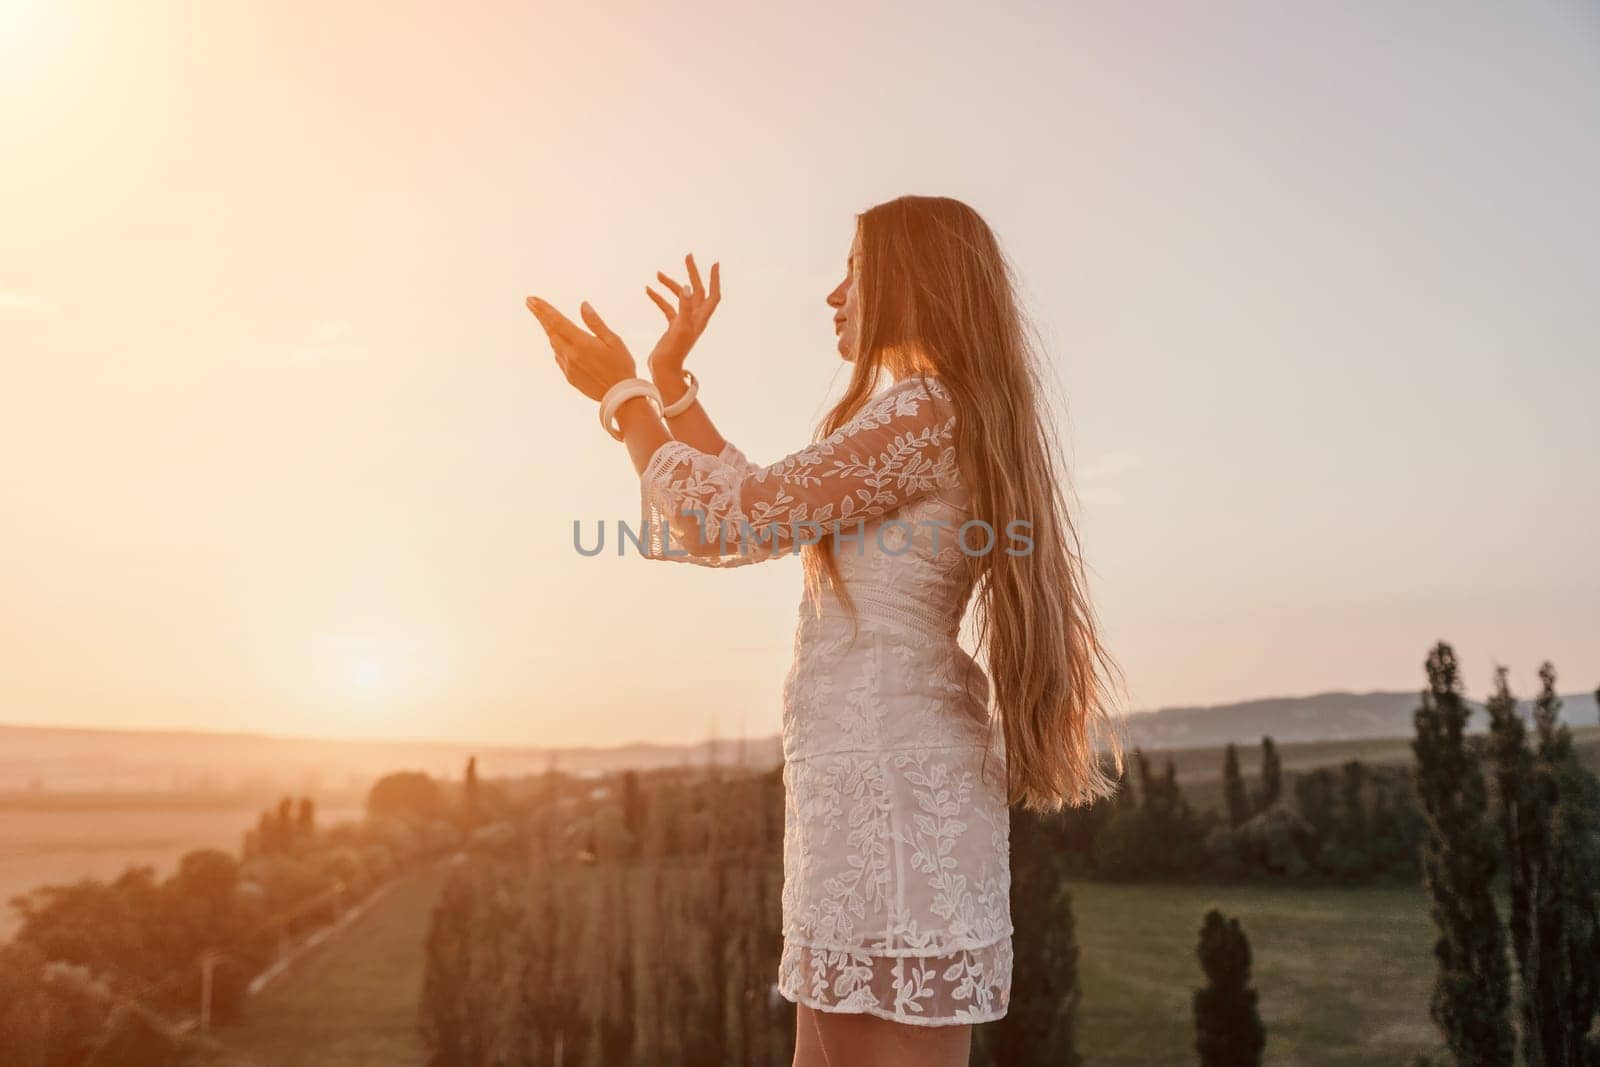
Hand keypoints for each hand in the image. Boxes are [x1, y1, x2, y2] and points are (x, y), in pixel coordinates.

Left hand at [525, 297, 637, 401]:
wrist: (620, 397)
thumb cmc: (621, 366)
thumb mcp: (613, 340)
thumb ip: (595, 323)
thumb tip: (583, 305)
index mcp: (581, 343)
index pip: (557, 321)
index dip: (543, 309)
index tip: (531, 299)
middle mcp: (570, 355)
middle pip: (550, 331)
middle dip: (540, 316)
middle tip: (529, 302)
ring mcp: (568, 367)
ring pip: (554, 344)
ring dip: (550, 330)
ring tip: (545, 319)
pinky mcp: (569, 377)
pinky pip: (559, 357)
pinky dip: (558, 346)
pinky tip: (561, 342)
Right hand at [645, 253, 719, 373]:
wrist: (664, 369)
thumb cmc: (674, 352)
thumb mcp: (680, 327)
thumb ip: (685, 307)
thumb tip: (688, 287)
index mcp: (700, 318)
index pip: (713, 294)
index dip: (715, 279)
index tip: (714, 264)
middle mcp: (694, 318)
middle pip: (697, 291)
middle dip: (693, 274)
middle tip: (688, 257)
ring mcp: (683, 322)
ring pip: (679, 297)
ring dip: (670, 285)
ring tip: (657, 274)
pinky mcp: (672, 327)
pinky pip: (667, 307)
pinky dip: (659, 298)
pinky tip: (648, 290)